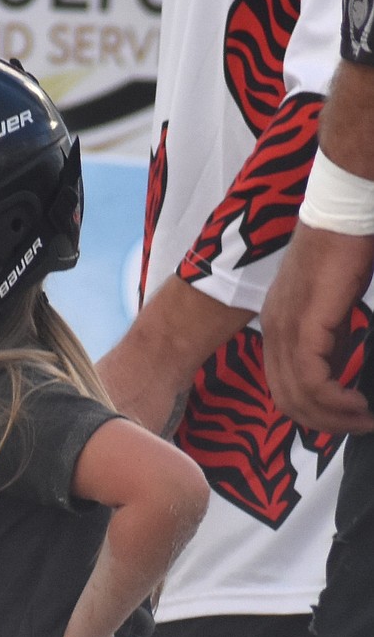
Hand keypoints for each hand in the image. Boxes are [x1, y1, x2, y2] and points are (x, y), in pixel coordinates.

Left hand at [262, 222, 373, 434]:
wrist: (343, 209)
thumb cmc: (347, 248)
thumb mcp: (335, 304)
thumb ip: (333, 337)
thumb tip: (341, 366)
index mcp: (277, 326)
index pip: (284, 386)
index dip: (313, 411)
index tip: (345, 418)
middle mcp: (273, 330)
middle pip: (287, 399)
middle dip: (324, 422)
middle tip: (359, 427)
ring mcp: (284, 327)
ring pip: (298, 395)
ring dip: (333, 415)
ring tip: (363, 419)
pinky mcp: (302, 325)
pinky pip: (311, 379)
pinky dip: (334, 399)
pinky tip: (357, 402)